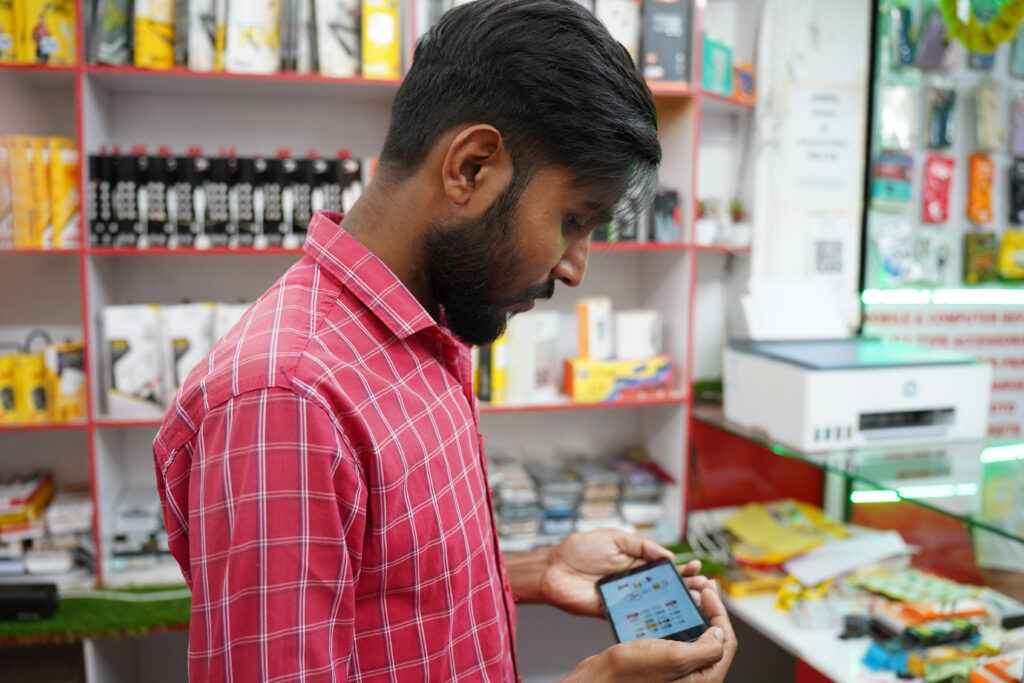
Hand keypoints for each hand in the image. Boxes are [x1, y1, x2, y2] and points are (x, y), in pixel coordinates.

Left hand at [540, 529, 705, 617]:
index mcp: (635, 562)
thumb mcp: (615, 537)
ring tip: (695, 601)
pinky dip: (654, 617)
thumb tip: (669, 555)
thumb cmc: (580, 549)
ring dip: (675, 603)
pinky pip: (637, 616)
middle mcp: (634, 581)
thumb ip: (642, 546)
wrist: (553, 568)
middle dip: (686, 586)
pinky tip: (669, 617)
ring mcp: (626, 598)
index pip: (665, 567)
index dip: (682, 569)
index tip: (697, 568)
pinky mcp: (616, 612)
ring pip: (656, 603)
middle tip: (703, 587)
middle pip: (665, 586)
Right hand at [560, 596, 733, 682]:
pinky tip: (667, 609)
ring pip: (693, 635)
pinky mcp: (660, 661)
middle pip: (711, 637)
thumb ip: (706, 648)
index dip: (720, 613)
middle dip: (709, 609)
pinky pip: (675, 637)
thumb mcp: (675, 657)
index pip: (724, 642)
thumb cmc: (630, 674)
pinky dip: (674, 620)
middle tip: (704, 587)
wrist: (600, 679)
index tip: (710, 592)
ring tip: (687, 593)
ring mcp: (676, 668)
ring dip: (692, 612)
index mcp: (703, 678)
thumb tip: (719, 633)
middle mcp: (692, 675)